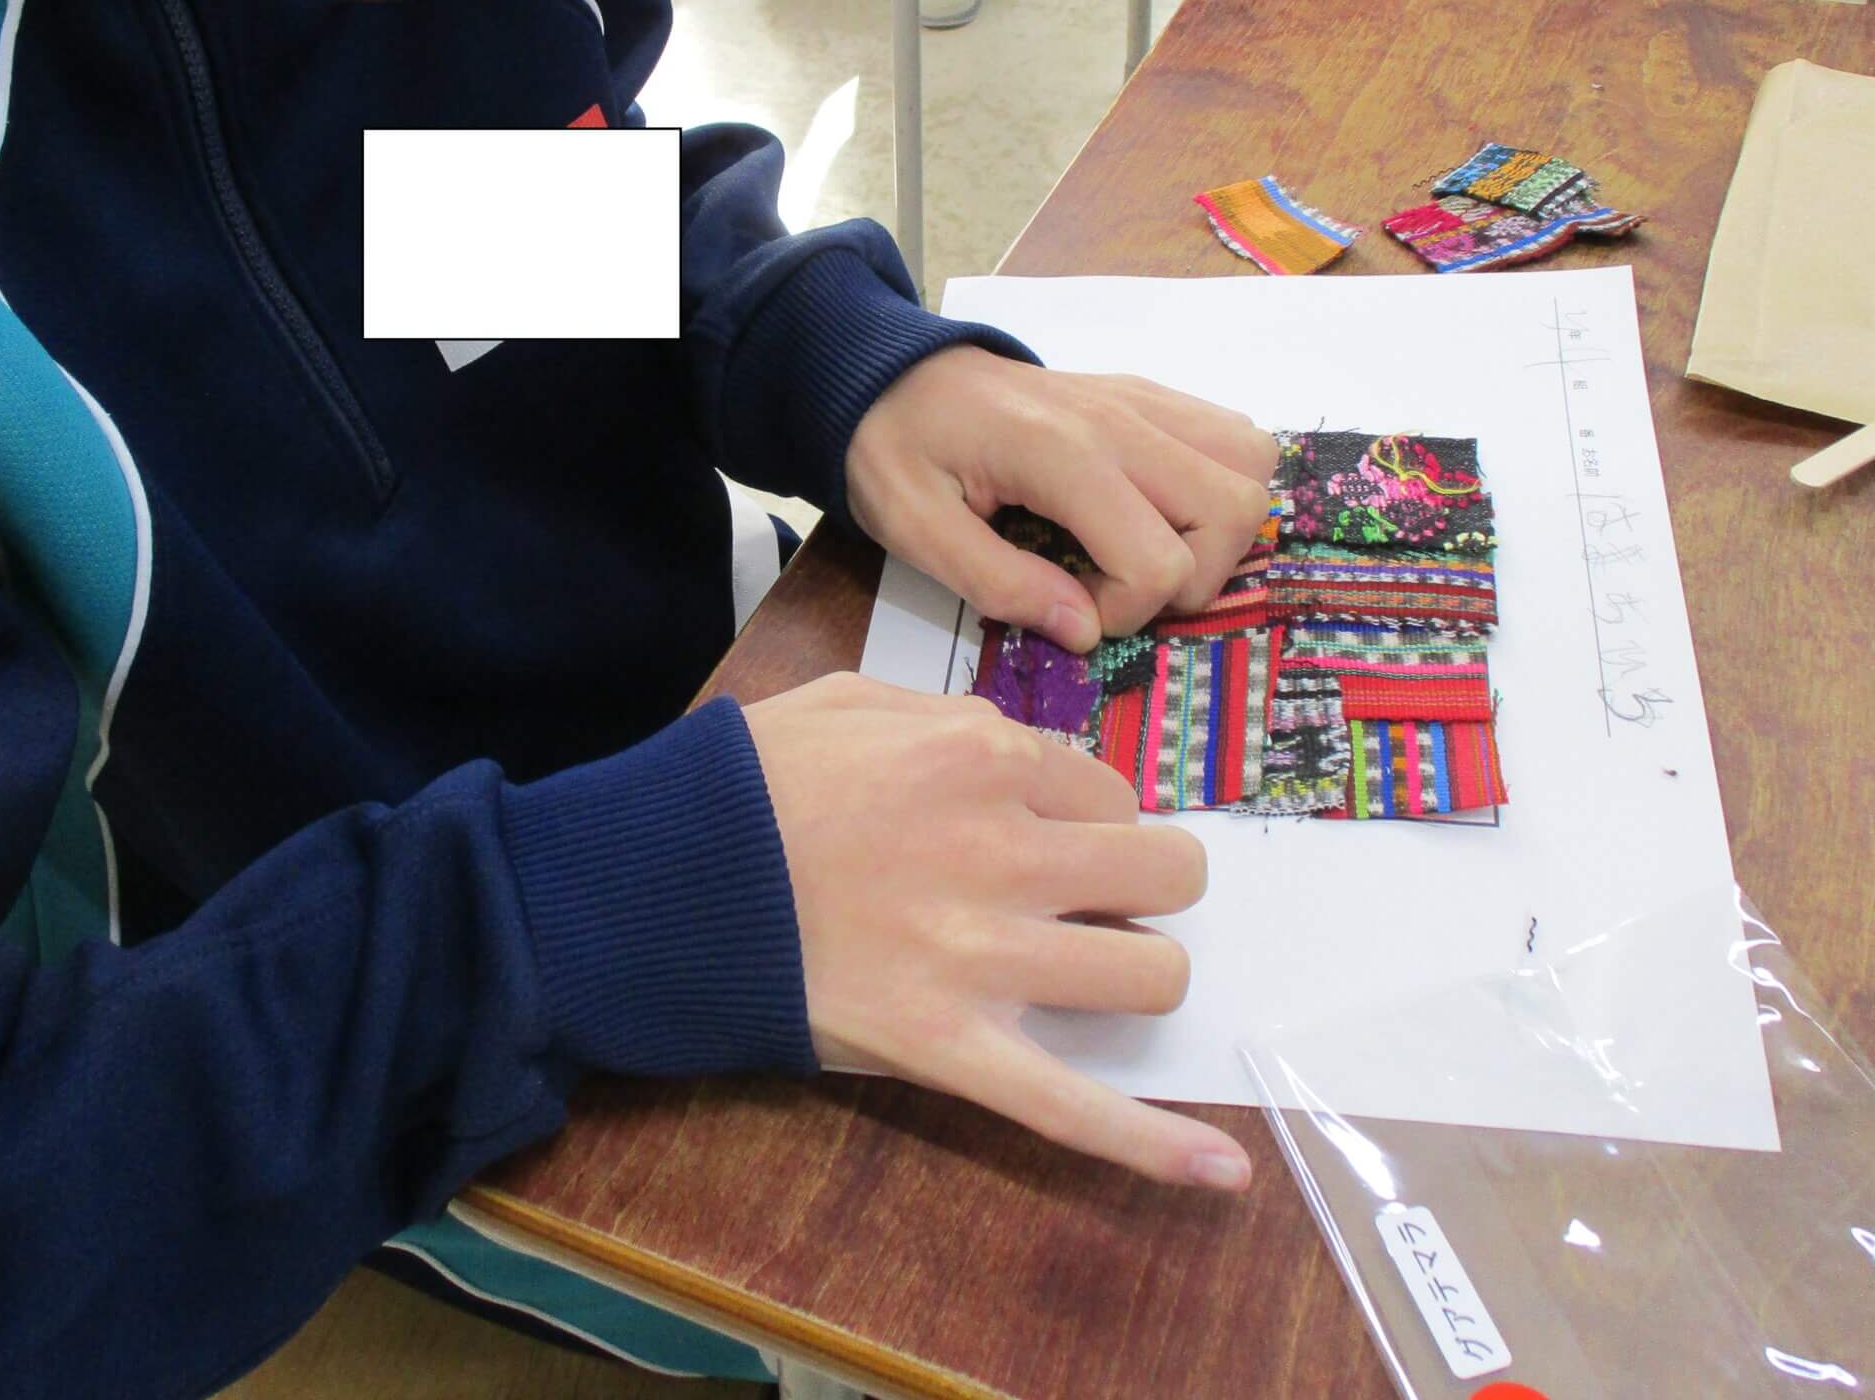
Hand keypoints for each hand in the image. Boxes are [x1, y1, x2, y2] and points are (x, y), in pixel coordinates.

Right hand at [744, 673, 1250, 1191]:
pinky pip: (1072, 1108)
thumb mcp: (846, 701)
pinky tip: (1223, 1173)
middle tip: (1089, 902)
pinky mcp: (950, 1048)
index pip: (1106, 793)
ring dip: (1134, 975)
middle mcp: (1004, 849)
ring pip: (1149, 976)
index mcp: (979, 756)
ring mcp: (983, 956)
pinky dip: (1153, 1146)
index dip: (1086, 821)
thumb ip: (945, 713)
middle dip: (1139, 886)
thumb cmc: (741, 787)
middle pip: (1161, 873)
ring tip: (1091, 975)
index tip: (1048, 838)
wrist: (650, 882)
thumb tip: (1015, 746)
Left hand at [845, 348, 1277, 651]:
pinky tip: (1156, 510)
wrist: (887, 368)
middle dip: (1191, 578)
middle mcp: (1119, 420)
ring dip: (1218, 531)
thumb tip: (1084, 632)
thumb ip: (1000, 585)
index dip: (1125, 612)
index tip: (1068, 608)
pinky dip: (1218, 485)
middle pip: (1233, 510)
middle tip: (1120, 588)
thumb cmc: (894, 447)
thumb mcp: (915, 527)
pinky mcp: (1146, 396)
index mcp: (1060, 453)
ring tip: (1149, 551)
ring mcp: (1140, 401)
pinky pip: (1232, 437)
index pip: (1157, 559)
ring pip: (1252, 466)